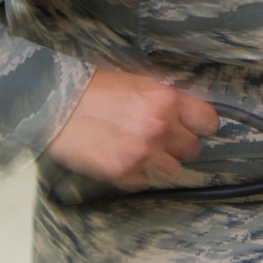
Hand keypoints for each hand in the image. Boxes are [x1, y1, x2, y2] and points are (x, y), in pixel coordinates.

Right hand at [45, 68, 218, 190]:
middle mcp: (160, 126)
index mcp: (166, 99)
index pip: (208, 121)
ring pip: (173, 170)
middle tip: (161, 140)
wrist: (53, 104)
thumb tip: (190, 109)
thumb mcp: (138, 81)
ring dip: (161, 163)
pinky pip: (144, 181)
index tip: (194, 128)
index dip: (201, 126)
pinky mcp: (123, 173)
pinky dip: (135, 174)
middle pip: (193, 149)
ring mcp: (142, 152)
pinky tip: (120, 158)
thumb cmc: (93, 88)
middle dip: (179, 146)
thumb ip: (166, 98)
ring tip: (141, 152)